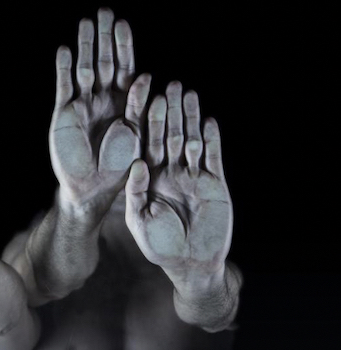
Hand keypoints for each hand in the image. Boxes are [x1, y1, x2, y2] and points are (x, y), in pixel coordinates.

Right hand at [50, 8, 150, 214]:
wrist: (91, 189)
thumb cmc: (118, 167)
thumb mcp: (137, 137)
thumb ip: (140, 108)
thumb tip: (146, 77)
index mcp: (125, 103)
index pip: (125, 68)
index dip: (123, 46)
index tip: (122, 25)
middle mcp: (103, 99)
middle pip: (104, 62)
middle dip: (103, 38)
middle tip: (103, 12)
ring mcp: (83, 104)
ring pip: (83, 69)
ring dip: (84, 46)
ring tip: (85, 23)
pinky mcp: (64, 114)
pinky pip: (64, 86)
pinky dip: (63, 69)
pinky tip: (64, 50)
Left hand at [124, 82, 232, 284]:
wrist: (191, 264)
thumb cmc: (160, 246)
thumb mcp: (139, 219)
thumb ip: (135, 192)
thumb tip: (136, 164)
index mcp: (150, 177)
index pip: (147, 144)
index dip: (147, 122)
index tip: (146, 99)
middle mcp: (171, 172)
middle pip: (170, 135)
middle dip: (170, 111)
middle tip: (169, 85)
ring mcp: (193, 176)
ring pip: (192, 140)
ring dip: (191, 118)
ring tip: (189, 93)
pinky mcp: (214, 183)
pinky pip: (213, 157)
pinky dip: (212, 140)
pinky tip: (210, 120)